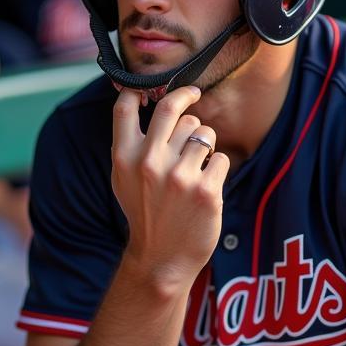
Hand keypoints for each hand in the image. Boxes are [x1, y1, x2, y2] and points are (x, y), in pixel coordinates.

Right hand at [111, 86, 229, 290]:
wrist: (160, 260)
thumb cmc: (145, 214)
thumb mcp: (124, 180)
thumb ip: (132, 145)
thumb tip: (141, 99)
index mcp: (124, 158)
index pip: (125, 107)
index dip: (139, 89)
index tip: (156, 85)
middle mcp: (149, 163)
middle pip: (173, 108)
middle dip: (187, 97)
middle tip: (194, 94)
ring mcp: (179, 176)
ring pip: (203, 132)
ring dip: (204, 144)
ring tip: (196, 167)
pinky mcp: (206, 190)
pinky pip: (221, 158)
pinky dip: (217, 170)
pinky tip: (205, 187)